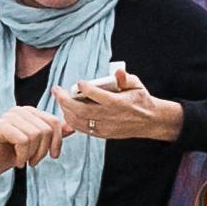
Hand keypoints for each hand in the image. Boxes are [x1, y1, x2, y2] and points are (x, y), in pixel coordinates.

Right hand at [0, 105, 66, 187]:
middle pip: (47, 129)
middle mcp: (20, 110)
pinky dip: (23, 155)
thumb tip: (73, 127)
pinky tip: (18, 161)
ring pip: (36, 134)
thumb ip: (53, 134)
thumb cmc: (14, 154)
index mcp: (31, 112)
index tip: (54, 156)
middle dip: (43, 150)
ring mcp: (8, 116)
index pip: (55, 122)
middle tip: (34, 162)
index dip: (58, 141)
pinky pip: (23, 140)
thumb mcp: (39, 144)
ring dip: (33, 154)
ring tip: (25, 161)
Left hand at [59, 66, 182, 141]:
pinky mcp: (102, 134)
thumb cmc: (141, 100)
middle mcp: (110, 116)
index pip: (95, 94)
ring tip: (60, 100)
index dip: (84, 87)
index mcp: (118, 103)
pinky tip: (67, 112)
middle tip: (56, 90)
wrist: (150, 121)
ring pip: (78, 120)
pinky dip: (71, 120)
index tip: (80, 82)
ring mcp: (105, 127)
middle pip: (80, 109)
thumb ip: (126, 78)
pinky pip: (81, 128)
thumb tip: (118, 71)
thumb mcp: (137, 86)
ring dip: (65, 110)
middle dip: (64, 99)